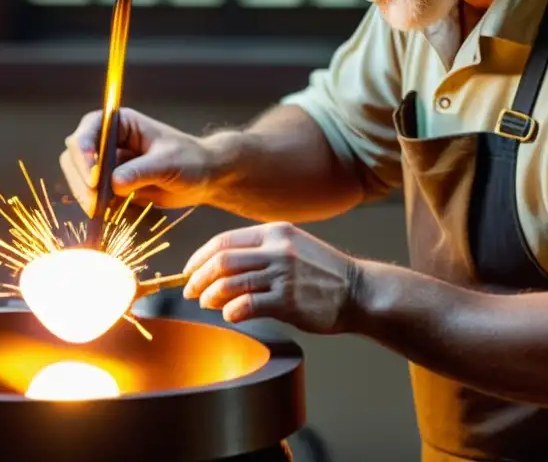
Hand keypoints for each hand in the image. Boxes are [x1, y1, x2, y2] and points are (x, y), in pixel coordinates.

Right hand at [61, 108, 217, 216]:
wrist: (202, 178)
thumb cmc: (190, 160)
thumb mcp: (168, 163)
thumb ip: (142, 171)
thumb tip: (113, 183)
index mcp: (122, 123)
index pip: (90, 129)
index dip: (84, 151)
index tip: (94, 176)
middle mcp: (109, 140)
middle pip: (75, 153)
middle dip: (80, 176)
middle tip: (93, 200)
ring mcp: (107, 163)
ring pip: (78, 175)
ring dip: (83, 193)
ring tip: (98, 209)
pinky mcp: (110, 184)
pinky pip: (91, 193)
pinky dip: (92, 204)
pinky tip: (104, 213)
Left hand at [182, 222, 358, 334]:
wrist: (358, 291)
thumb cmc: (322, 273)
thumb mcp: (292, 247)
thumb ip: (259, 253)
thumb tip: (217, 269)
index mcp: (275, 232)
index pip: (224, 241)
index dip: (199, 258)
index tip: (189, 272)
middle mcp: (278, 249)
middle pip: (222, 261)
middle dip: (198, 278)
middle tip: (190, 291)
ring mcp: (283, 274)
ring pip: (230, 283)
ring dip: (210, 296)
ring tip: (206, 304)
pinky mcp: (288, 300)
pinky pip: (247, 304)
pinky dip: (231, 311)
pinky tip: (229, 315)